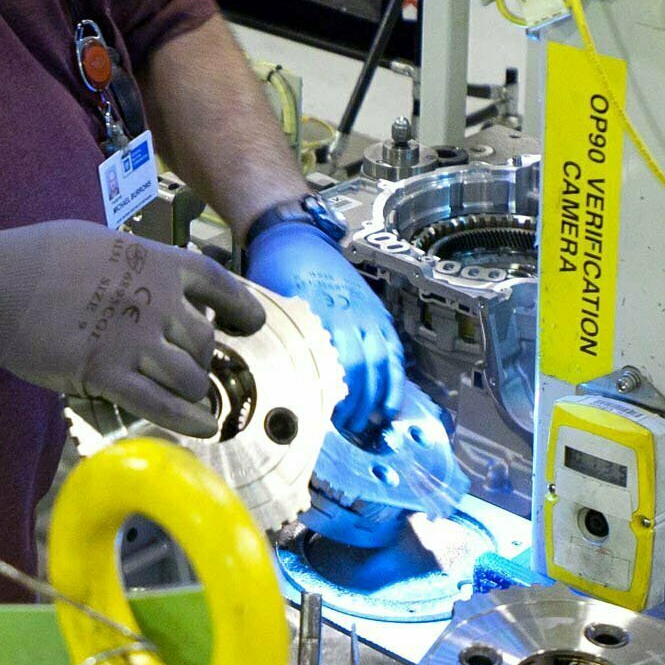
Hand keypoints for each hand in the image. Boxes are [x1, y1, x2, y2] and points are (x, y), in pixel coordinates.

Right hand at [0, 221, 268, 438]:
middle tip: (193, 368)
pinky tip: (202, 426)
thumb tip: (157, 282)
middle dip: (204, 359)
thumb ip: (138, 264)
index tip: (251, 324)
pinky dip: (187, 419)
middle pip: (206, 340)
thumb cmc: (40, 255)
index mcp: (156, 263)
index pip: (219, 285)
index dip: (242, 307)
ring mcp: (134, 340)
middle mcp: (155, 301)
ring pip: (190, 376)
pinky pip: (162, 405)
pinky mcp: (108, 375)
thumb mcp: (103, 243)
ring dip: (194, 389)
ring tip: (190, 397)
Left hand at [243, 204, 408, 437]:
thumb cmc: (275, 273)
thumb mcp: (269, 309)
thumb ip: (278, 343)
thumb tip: (279, 385)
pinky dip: (395, 376)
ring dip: (379, 395)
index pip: (334, 366)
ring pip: (382, 361)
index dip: (334, 396)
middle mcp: (349, 316)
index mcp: (320, 317)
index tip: (326, 419)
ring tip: (372, 421)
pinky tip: (390, 399)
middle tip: (348, 427)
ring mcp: (367, 313)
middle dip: (357, 403)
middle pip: (361, 368)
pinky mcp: (376, 311)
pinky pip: (393, 348)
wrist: (295, 237)